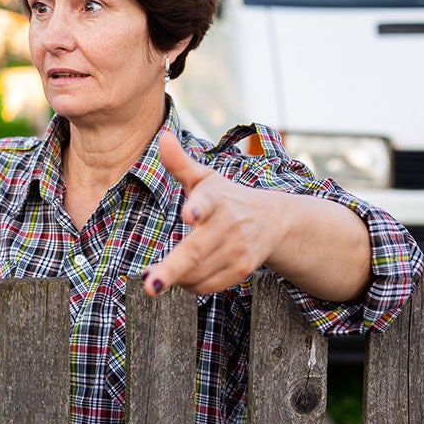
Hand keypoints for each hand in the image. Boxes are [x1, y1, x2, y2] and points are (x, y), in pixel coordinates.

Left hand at [140, 132, 275, 296]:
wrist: (274, 220)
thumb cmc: (227, 197)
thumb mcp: (205, 178)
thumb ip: (180, 163)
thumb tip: (163, 137)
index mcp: (216, 198)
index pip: (208, 201)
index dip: (198, 208)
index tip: (188, 214)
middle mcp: (229, 224)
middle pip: (197, 250)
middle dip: (172, 269)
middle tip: (150, 284)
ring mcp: (238, 248)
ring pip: (198, 273)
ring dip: (175, 279)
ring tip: (156, 277)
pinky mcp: (242, 269)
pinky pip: (208, 286)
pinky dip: (189, 286)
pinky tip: (181, 279)